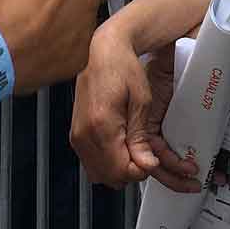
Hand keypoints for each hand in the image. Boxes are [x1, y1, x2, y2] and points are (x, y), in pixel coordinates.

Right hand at [70, 19, 203, 189]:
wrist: (102, 51)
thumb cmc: (122, 67)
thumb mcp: (142, 101)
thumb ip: (141, 138)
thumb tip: (146, 165)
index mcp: (101, 126)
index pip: (122, 170)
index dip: (142, 170)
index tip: (152, 160)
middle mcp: (84, 135)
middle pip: (109, 177)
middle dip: (131, 172)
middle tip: (146, 155)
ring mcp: (78, 136)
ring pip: (99, 174)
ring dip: (119, 170)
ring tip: (134, 151)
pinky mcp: (77, 134)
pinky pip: (91, 162)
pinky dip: (108, 162)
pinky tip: (121, 148)